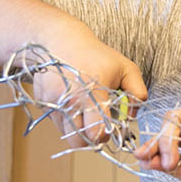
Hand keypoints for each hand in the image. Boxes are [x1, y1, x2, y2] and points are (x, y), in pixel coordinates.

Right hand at [31, 40, 146, 149]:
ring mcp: (53, 103)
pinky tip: (75, 104)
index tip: (109, 128)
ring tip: (86, 112)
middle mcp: (69, 101)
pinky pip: (57, 123)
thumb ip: (137, 92)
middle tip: (98, 127)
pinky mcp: (43, 103)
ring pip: (67, 134)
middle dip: (91, 139)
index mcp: (91, 94)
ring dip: (78, 130)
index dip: (105, 136)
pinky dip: (67, 120)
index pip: (95, 133)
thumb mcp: (125, 67)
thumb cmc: (95, 55)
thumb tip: (132, 115)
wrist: (60, 41)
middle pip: (78, 141)